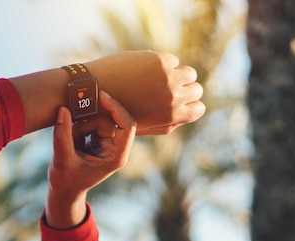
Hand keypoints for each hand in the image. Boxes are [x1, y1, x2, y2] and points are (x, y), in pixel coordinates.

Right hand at [45, 91, 136, 228]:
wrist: (64, 191)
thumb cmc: (66, 181)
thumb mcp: (61, 159)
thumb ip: (62, 135)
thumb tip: (63, 110)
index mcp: (116, 157)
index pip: (127, 126)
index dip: (116, 108)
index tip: (101, 97)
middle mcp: (115, 149)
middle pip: (109, 121)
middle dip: (89, 121)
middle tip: (74, 118)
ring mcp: (107, 144)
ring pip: (98, 121)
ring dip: (80, 127)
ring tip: (70, 143)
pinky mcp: (98, 141)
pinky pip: (90, 124)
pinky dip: (78, 129)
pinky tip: (73, 143)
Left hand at [88, 51, 204, 134]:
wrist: (95, 93)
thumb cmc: (117, 113)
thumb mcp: (145, 126)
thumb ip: (167, 123)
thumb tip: (186, 113)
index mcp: (172, 116)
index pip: (199, 108)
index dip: (190, 104)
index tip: (180, 101)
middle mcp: (174, 98)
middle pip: (197, 89)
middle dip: (186, 88)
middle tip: (170, 87)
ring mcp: (168, 78)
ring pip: (189, 73)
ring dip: (178, 74)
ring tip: (161, 77)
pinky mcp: (160, 61)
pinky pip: (173, 60)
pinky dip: (163, 64)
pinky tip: (146, 68)